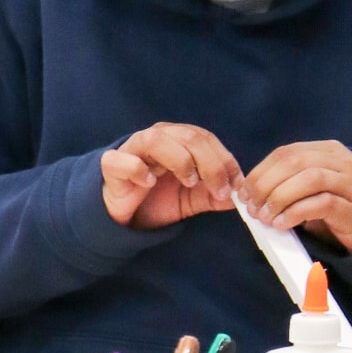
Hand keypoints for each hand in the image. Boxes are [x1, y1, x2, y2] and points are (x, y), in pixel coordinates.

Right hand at [101, 124, 242, 229]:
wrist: (125, 215)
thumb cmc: (159, 198)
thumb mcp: (194, 198)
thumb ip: (215, 194)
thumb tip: (240, 196)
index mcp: (178, 139)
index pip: (206, 138)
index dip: (225, 159)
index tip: (236, 185)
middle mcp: (158, 137)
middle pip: (189, 137)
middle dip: (210, 164)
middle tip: (220, 190)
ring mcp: (133, 149)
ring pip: (157, 140)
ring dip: (180, 160)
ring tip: (190, 182)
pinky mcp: (112, 165)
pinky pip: (121, 159)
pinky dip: (137, 169)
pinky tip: (149, 183)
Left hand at [241, 140, 351, 254]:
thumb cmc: (339, 208)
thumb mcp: (315, 188)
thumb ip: (290, 182)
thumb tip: (251, 191)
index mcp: (329, 151)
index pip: (287, 152)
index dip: (261, 170)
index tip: (244, 192)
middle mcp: (342, 163)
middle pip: (295, 162)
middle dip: (266, 184)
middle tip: (252, 206)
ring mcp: (351, 184)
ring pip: (310, 178)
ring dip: (280, 197)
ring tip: (265, 216)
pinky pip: (322, 203)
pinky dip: (296, 212)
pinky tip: (283, 223)